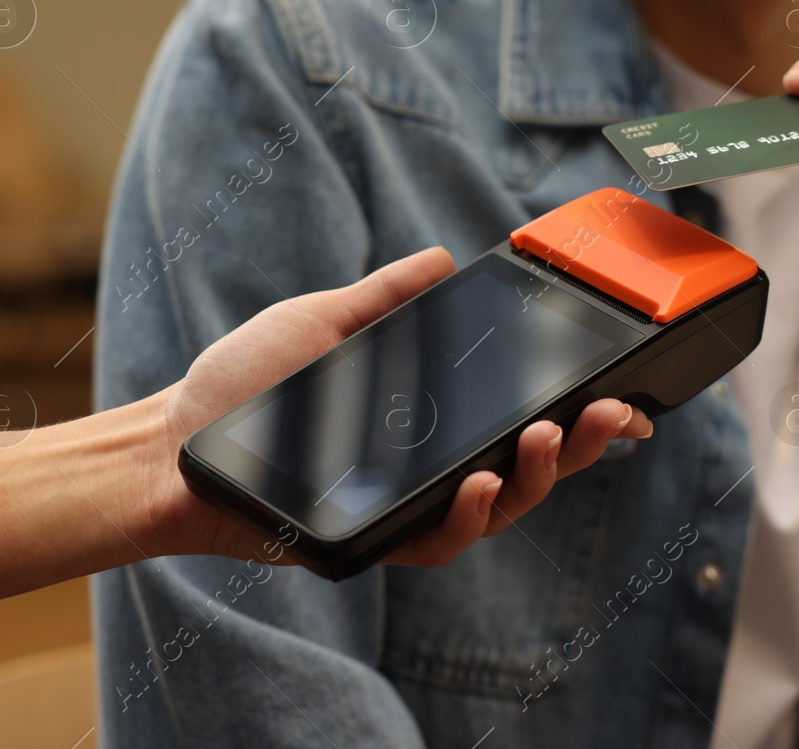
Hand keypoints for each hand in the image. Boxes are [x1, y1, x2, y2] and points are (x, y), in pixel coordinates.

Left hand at [139, 248, 654, 565]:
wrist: (174, 444)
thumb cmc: (242, 384)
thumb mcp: (322, 322)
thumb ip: (386, 297)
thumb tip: (442, 259)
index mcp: (433, 415)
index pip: (522, 414)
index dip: (580, 411)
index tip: (624, 391)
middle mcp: (433, 464)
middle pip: (533, 465)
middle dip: (585, 444)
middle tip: (612, 415)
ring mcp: (410, 504)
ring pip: (501, 506)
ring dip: (538, 476)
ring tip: (548, 436)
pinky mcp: (379, 538)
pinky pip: (442, 538)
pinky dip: (470, 515)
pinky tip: (481, 485)